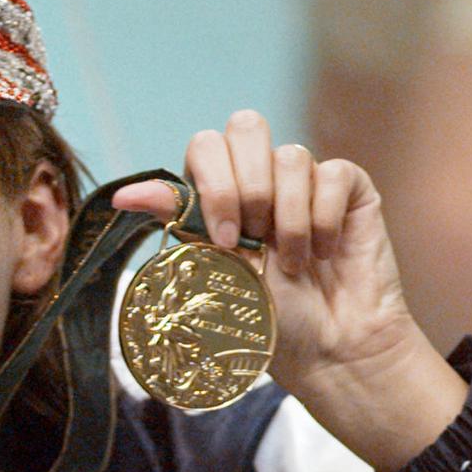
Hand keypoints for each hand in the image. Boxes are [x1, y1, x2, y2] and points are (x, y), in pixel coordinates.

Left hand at [112, 110, 466, 471]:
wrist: (327, 346)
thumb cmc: (267, 314)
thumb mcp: (212, 265)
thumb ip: (178, 219)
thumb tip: (124, 195)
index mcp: (219, 189)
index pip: (206, 145)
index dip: (214, 184)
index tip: (222, 239)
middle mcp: (260, 176)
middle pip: (247, 126)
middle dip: (246, 187)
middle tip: (252, 240)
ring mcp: (304, 178)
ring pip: (291, 156)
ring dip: (288, 219)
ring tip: (293, 264)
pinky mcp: (348, 187)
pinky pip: (333, 173)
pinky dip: (324, 219)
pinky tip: (325, 252)